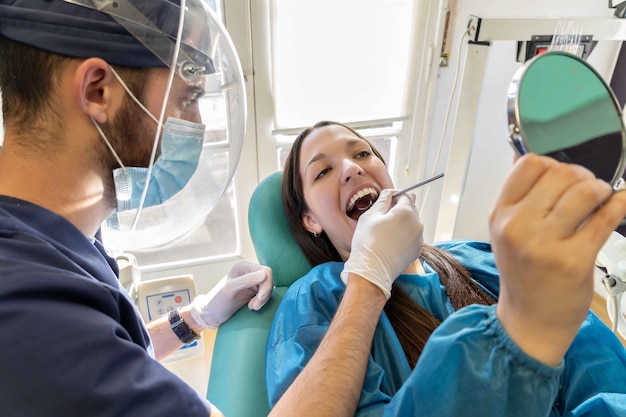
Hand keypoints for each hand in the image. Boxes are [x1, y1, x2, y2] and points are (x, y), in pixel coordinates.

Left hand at [191, 261, 272, 328]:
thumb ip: (247, 280)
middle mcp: (249, 272)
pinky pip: (265, 295)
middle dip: (264, 294)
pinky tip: (252, 307)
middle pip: (269, 280)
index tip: (258, 300)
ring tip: (252, 307)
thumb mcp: (230, 289)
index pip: (266, 271)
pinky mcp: (254, 292)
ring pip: (268, 288)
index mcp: (244, 267)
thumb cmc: (217, 301)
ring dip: (263, 299)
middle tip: (254, 306)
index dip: (266, 286)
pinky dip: (262, 302)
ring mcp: (252, 282)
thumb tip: (265, 274)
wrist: (212, 315)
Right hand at [341, 189, 423, 298]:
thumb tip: (389, 193)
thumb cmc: (368, 241)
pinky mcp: (417, 250)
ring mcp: (419, 238)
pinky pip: (412, 237)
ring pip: (412, 223)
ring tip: (386, 232)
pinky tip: (390, 242)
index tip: (386, 201)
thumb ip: (383, 200)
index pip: (407, 195)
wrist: (372, 270)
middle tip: (383, 218)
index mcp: (406, 212)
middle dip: (399, 210)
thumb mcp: (370, 215)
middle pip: (411, 209)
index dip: (396, 196)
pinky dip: (404, 236)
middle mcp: (417, 224)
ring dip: (402, 223)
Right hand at [490, 154, 625, 364]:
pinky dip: (620, 204)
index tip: (562, 176)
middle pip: (560, 174)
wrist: (530, 320)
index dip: (552, 163)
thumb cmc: (524, 277)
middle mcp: (518, 227)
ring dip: (600, 190)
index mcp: (501, 216)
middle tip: (588, 189)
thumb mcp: (506, 234)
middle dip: (582, 176)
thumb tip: (526, 156)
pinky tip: (621, 203)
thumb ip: (519, 199)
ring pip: (584, 191)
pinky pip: (605, 218)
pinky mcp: (574, 259)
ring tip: (600, 200)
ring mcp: (545, 244)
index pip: (528, 165)